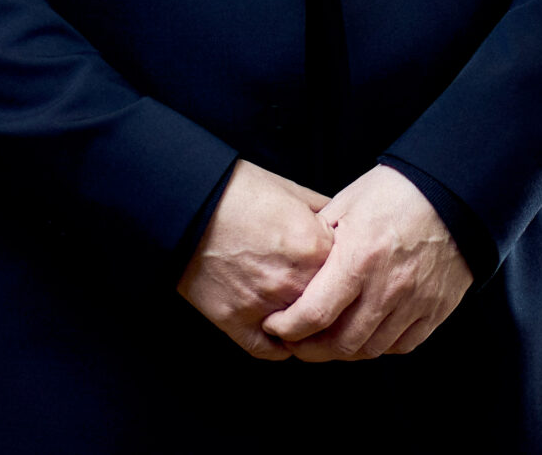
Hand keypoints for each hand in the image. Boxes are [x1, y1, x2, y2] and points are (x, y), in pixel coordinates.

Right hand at [177, 160, 335, 359]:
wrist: (189, 204)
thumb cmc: (240, 192)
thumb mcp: (293, 192)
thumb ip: (326, 213)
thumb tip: (346, 228)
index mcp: (316, 248)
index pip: (352, 276)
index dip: (346, 273)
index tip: (340, 272)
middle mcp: (295, 282)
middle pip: (332, 309)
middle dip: (331, 304)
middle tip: (328, 299)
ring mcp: (266, 306)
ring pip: (305, 335)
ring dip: (307, 328)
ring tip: (306, 317)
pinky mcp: (236, 322)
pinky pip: (270, 351)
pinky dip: (279, 344)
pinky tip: (281, 331)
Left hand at [262, 164, 471, 360]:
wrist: (454, 192)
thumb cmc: (398, 191)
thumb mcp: (348, 203)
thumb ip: (319, 238)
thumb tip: (293, 263)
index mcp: (360, 256)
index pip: (314, 313)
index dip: (287, 328)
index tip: (275, 325)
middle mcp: (388, 286)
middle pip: (340, 342)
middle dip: (308, 349)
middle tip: (294, 342)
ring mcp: (415, 302)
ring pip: (370, 349)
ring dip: (341, 352)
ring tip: (325, 342)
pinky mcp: (435, 309)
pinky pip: (401, 345)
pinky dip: (378, 347)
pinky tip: (364, 334)